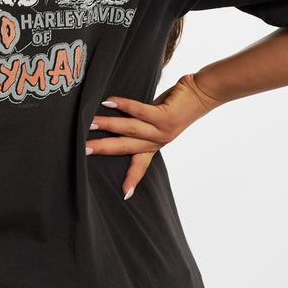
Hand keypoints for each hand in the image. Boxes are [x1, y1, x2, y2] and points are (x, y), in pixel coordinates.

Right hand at [85, 73, 223, 198]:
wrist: (204, 93)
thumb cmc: (177, 103)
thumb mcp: (158, 119)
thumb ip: (140, 123)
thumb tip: (115, 120)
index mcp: (156, 144)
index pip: (139, 164)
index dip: (131, 179)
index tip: (123, 195)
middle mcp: (159, 141)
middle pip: (126, 147)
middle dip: (103, 149)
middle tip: (83, 150)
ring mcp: (162, 130)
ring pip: (130, 129)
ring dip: (108, 126)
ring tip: (90, 123)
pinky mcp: (165, 116)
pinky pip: (140, 111)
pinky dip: (124, 106)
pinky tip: (109, 101)